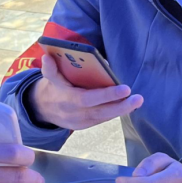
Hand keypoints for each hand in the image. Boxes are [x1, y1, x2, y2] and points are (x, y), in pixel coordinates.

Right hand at [27, 53, 143, 129]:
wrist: (43, 110)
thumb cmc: (53, 88)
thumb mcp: (49, 78)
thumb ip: (50, 69)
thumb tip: (48, 57)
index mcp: (67, 99)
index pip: (88, 99)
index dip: (107, 95)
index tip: (125, 88)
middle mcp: (75, 113)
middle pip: (101, 111)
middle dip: (121, 106)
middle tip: (138, 98)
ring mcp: (81, 122)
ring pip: (104, 117)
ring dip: (122, 109)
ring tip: (137, 100)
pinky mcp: (85, 125)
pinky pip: (103, 118)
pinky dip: (115, 112)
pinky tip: (128, 105)